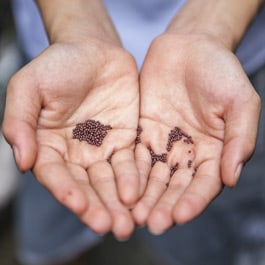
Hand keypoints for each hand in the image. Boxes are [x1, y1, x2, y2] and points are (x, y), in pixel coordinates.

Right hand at [2, 39, 138, 239]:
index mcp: (49, 145)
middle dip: (99, 207)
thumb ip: (20, 122)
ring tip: (129, 223)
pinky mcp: (125, 141)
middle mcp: (76, 153)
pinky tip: (140, 194)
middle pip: (87, 186)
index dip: (66, 192)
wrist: (94, 50)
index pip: (56, 175)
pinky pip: (131, 164)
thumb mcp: (29, 86)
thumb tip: (22, 161)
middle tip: (112, 227)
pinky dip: (135, 179)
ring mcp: (102, 149)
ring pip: (111, 181)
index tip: (78, 205)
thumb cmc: (59, 64)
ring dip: (119, 202)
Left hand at [132, 34, 260, 233]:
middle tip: (150, 223)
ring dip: (143, 196)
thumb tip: (232, 177)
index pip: (204, 184)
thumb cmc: (220, 71)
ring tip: (132, 214)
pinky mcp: (141, 132)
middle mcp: (186, 153)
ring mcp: (162, 144)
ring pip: (151, 177)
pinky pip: (133, 155)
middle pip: (174, 186)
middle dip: (163, 205)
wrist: (190, 48)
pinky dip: (128, 173)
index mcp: (213, 151)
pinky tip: (120, 187)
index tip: (179, 216)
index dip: (193, 201)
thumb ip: (240, 138)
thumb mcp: (239, 101)